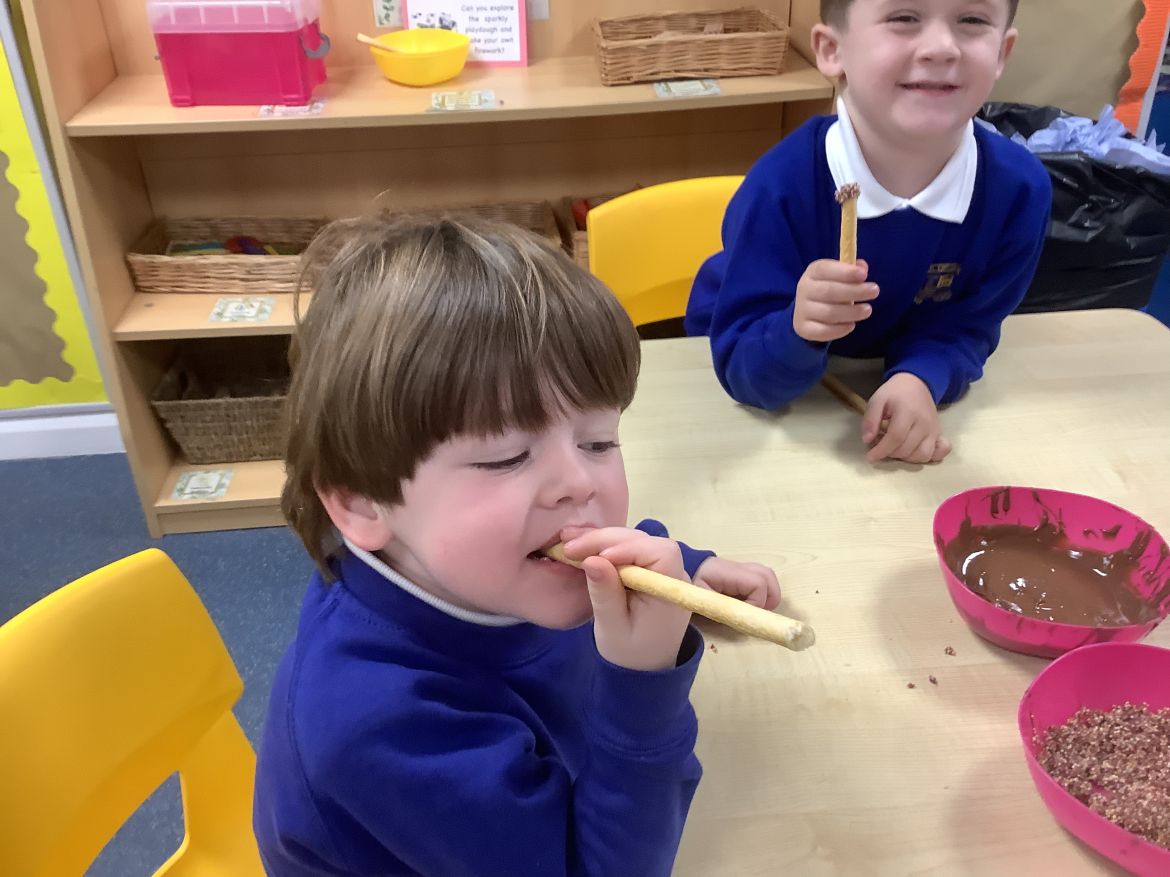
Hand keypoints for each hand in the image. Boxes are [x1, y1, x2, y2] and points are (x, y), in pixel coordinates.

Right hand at [561, 526, 691, 671]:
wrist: (643, 669)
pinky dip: (606, 545)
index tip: (596, 556)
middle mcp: (672, 575)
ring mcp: (662, 570)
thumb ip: (605, 594)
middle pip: (643, 541)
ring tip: (569, 541)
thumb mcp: (612, 628)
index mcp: (671, 591)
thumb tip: (591, 560)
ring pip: (634, 540)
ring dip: (602, 539)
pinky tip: (583, 545)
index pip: (660, 553)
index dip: (629, 548)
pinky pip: (630, 549)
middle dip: (606, 539)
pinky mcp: (648, 569)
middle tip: (570, 545)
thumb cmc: (629, 654)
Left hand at [692, 557, 780, 609]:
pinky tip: (753, 603)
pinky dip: (764, 592)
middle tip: (759, 614)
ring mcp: (743, 568)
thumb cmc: (691, 586)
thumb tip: (740, 619)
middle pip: (767, 576)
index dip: (758, 602)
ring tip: (758, 610)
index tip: (746, 615)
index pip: (757, 583)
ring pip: (768, 576)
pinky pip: (762, 579)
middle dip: (770, 598)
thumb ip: (720, 608)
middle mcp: (739, 567)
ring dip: (769, 595)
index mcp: (728, 573)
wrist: (686, 570)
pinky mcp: (743, 573)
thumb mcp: (701, 600)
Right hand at [793, 259, 879, 342]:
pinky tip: (851, 325)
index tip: (864, 275)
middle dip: (854, 291)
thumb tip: (862, 268)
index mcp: (813, 272)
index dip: (845, 272)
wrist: (806, 311)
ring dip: (851, 312)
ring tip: (868, 310)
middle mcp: (805, 290)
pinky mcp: (804, 328)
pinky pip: (823, 331)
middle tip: (875, 291)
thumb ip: (851, 270)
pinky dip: (840, 329)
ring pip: (828, 313)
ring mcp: (802, 310)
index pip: (825, 269)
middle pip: (829, 291)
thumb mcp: (838, 275)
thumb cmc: (829, 288)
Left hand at [863, 372, 951, 463]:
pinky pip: (941, 452)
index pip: (896, 437)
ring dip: (906, 458)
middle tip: (881, 444)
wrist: (916, 384)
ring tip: (895, 448)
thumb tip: (868, 440)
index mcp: (908, 412)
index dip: (882, 450)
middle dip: (890, 453)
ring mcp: (934, 429)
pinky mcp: (939, 433)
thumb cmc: (894, 393)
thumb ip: (870, 420)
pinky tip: (914, 452)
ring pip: (923, 455)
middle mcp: (924, 422)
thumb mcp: (877, 400)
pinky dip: (928, 457)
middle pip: (907, 449)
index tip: (870, 457)